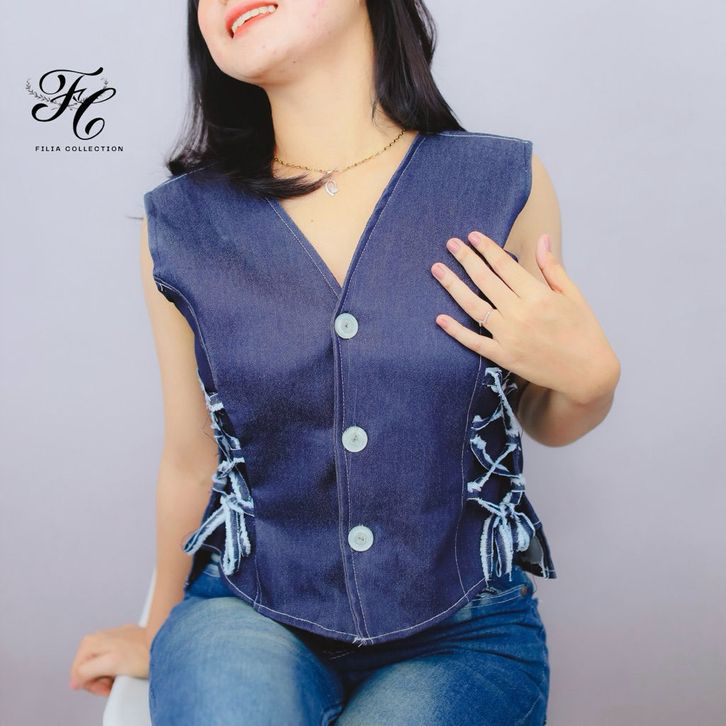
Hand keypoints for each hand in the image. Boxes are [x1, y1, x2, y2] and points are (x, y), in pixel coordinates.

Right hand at [69, 624, 150, 695]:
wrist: (167, 644)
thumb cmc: (143, 654)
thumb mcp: (111, 664)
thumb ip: (87, 670)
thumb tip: (75, 680)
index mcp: (92, 641)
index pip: (77, 671)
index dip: (89, 683)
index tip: (103, 687)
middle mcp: (101, 636)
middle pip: (88, 667)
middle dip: (98, 680)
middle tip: (112, 683)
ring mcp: (114, 638)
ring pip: (101, 665)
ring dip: (108, 675)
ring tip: (121, 677)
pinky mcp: (126, 642)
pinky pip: (114, 660)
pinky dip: (118, 669)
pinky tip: (127, 670)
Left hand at [431, 231, 619, 404]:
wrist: (587, 373)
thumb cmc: (583, 331)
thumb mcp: (573, 295)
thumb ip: (552, 267)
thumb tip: (542, 239)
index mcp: (538, 296)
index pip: (505, 266)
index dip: (487, 249)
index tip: (472, 236)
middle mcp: (520, 314)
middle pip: (485, 281)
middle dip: (465, 259)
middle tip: (450, 244)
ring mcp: (509, 336)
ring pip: (474, 307)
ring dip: (453, 286)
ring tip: (437, 269)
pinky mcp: (504, 356)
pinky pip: (474, 342)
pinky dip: (456, 331)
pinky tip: (440, 318)